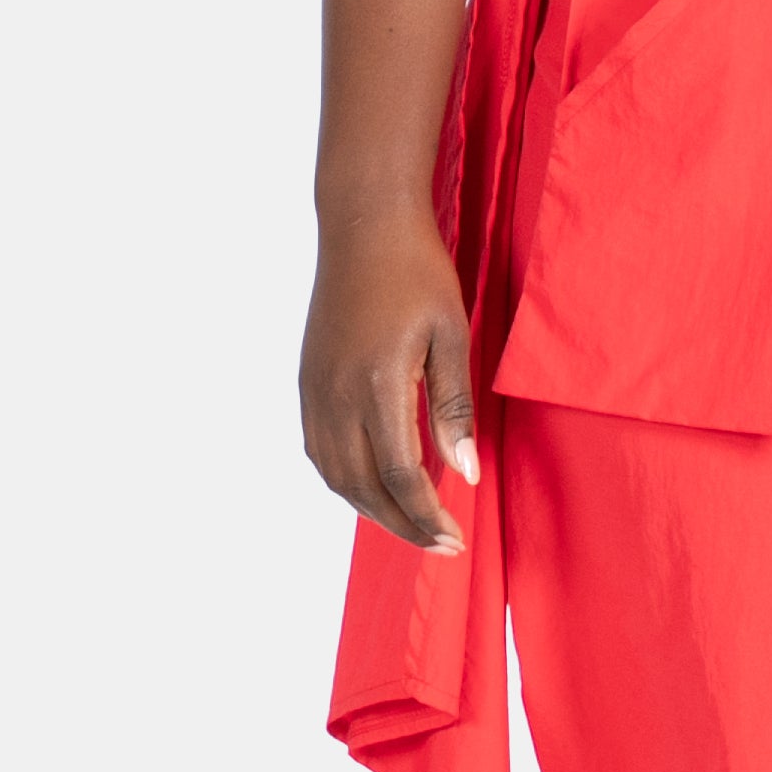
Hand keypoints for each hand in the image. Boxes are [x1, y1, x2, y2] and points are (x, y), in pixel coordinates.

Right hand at [300, 200, 475, 554]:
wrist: (363, 227)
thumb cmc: (417, 273)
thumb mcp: (452, 335)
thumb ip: (454, 408)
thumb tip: (464, 473)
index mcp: (377, 384)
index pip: (401, 475)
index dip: (427, 516)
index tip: (455, 538)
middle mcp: (336, 395)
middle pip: (364, 488)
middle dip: (403, 525)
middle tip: (441, 544)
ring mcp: (315, 390)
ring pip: (336, 476)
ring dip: (372, 509)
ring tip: (413, 523)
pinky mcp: (307, 383)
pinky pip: (320, 452)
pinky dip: (347, 481)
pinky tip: (376, 486)